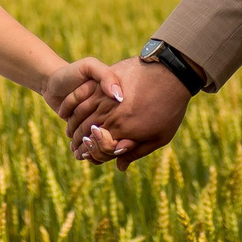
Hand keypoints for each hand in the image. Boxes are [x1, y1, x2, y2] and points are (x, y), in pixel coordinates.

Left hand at [44, 58, 125, 156]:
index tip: (95, 131)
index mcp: (118, 99)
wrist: (52, 82)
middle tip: (86, 145)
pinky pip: (93, 145)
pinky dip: (84, 151)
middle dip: (99, 145)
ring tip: (79, 151)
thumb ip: (105, 75)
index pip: (122, 121)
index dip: (112, 131)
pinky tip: (76, 151)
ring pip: (102, 143)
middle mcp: (114, 112)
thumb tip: (117, 95)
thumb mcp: (90, 66)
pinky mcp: (90, 130)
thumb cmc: (72, 72)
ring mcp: (102, 122)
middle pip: (113, 137)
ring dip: (90, 150)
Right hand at [74, 57, 190, 168]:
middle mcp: (111, 116)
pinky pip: (81, 97)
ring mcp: (105, 98)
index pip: (98, 148)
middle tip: (74, 148)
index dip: (89, 154)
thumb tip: (119, 166)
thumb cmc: (170, 108)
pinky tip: (68, 113)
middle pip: (86, 133)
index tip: (84, 157)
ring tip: (70, 133)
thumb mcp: (160, 137)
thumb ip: (136, 152)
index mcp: (123, 131)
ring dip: (73, 126)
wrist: (172, 74)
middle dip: (78, 142)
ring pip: (80, 116)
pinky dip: (72, 107)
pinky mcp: (103, 82)